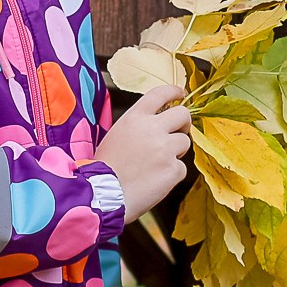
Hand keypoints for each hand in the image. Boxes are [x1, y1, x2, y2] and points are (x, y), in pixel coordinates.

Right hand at [97, 85, 191, 219]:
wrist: (101, 195)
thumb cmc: (104, 169)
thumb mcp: (115, 135)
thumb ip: (137, 126)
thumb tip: (156, 125)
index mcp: (135, 118)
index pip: (159, 93)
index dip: (173, 91)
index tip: (180, 93)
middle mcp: (152, 129)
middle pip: (183, 114)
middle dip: (183, 124)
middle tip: (178, 133)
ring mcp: (165, 149)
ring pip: (184, 142)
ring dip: (175, 152)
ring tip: (156, 165)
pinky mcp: (173, 170)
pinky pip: (181, 168)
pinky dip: (172, 175)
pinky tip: (154, 181)